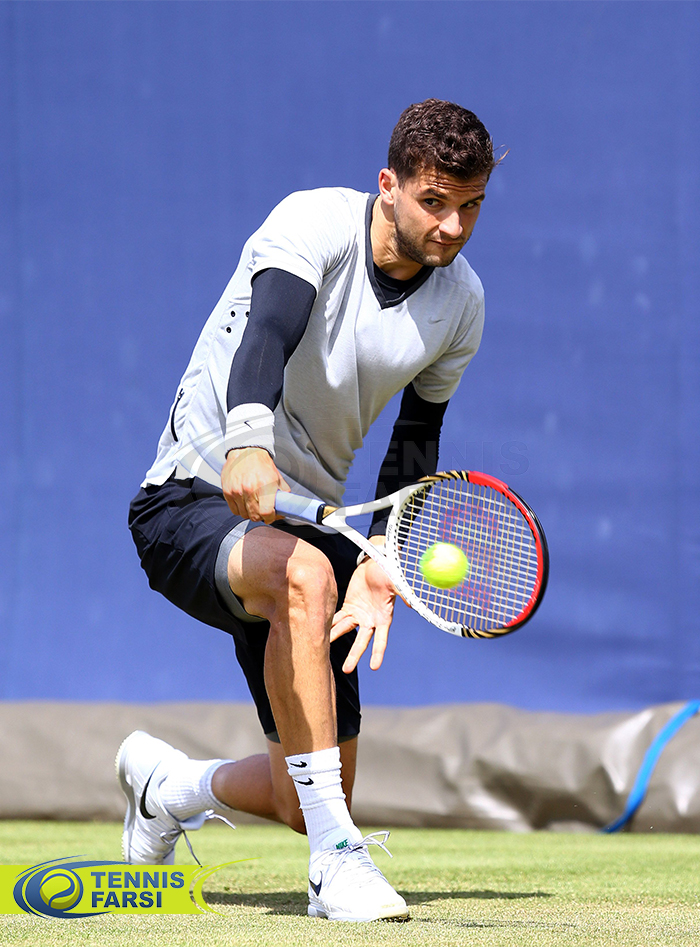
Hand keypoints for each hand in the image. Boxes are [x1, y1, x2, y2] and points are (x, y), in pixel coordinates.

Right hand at [221, 447, 290, 522]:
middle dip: (261, 516)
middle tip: (262, 511)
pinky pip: (234, 510)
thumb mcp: (277, 477)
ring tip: (253, 505)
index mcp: (265, 485)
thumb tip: (285, 509)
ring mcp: (237, 491)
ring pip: (244, 514)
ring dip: (250, 513)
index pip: (266, 512)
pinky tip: (244, 502)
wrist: (245, 452)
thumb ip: (282, 494)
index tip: (271, 516)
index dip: (270, 518)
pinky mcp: (228, 492)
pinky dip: (240, 509)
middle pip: (255, 516)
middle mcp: (250, 489)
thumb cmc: (261, 464)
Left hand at [330, 545, 395, 673]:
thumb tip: (412, 604)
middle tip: (346, 669)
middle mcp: (370, 621)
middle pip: (361, 642)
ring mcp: (359, 615)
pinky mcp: (349, 607)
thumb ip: (402, 593)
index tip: (374, 667)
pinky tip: (318, 629)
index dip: (378, 654)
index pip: (381, 640)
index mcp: (383, 619)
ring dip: (336, 639)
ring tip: (323, 649)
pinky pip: (338, 618)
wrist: (375, 563)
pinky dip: (330, 623)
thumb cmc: (388, 573)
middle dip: (354, 656)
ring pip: (346, 631)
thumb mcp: (395, 582)